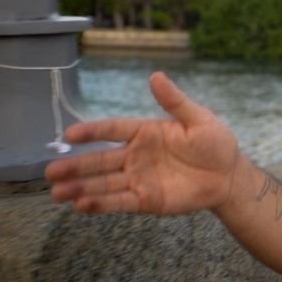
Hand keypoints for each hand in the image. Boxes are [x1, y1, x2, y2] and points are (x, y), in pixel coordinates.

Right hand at [46, 72, 240, 214]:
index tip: (69, 134)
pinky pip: (120, 201)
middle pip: (100, 160)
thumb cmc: (215, 143)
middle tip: (51, 171)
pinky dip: (101, 204)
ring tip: (57, 192)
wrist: (229, 176)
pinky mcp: (145, 200)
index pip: (113, 130)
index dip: (92, 132)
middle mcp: (136, 155)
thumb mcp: (198, 119)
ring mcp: (139, 178)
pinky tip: (81, 205)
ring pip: (104, 183)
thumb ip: (175, 102)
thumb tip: (155, 75)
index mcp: (146, 132)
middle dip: (76, 166)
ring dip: (81, 188)